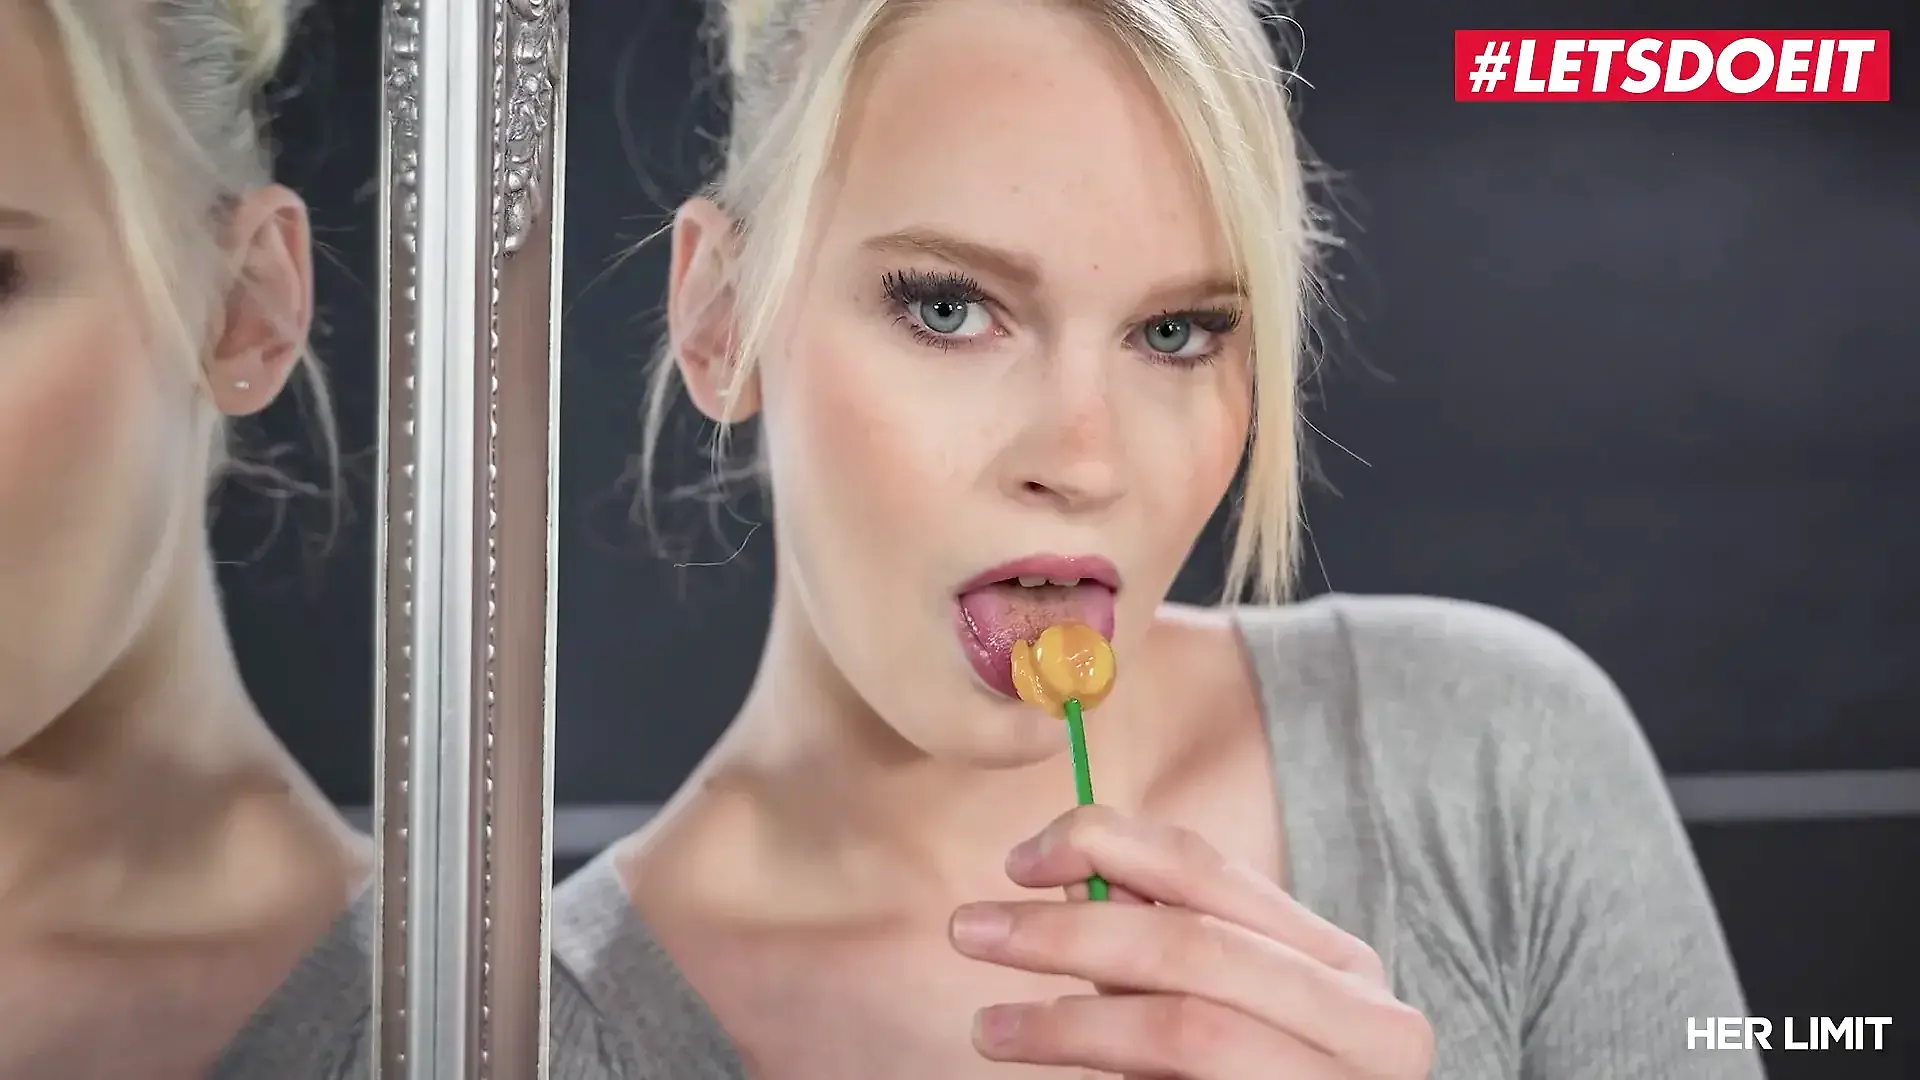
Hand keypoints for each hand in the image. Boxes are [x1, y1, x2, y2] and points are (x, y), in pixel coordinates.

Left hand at [947, 804, 1433, 1077]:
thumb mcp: (1233, 1007)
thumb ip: (1167, 945)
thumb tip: (1070, 873)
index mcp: (1339, 964)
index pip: (1209, 869)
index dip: (1106, 845)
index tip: (1017, 861)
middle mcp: (1366, 1020)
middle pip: (1193, 944)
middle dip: (1067, 930)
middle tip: (972, 932)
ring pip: (1186, 1027)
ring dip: (1070, 1024)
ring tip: (990, 1029)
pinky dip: (1112, 1077)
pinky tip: (1059, 1078)